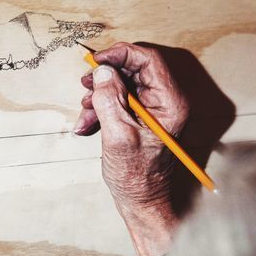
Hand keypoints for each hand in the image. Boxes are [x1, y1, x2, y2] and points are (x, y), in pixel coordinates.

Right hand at [73, 42, 189, 255]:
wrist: (140, 202)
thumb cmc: (136, 176)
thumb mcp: (118, 135)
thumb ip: (110, 100)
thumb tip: (103, 71)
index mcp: (170, 103)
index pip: (148, 60)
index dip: (120, 54)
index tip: (97, 61)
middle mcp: (164, 102)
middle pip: (133, 69)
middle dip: (106, 77)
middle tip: (86, 86)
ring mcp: (152, 109)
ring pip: (122, 84)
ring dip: (99, 95)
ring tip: (85, 113)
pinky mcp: (140, 117)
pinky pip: (118, 100)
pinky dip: (100, 108)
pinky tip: (87, 123)